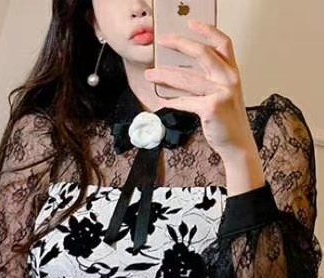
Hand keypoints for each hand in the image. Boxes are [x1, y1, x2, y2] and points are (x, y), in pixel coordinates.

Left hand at [144, 19, 258, 161]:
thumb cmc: (228, 120)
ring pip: (188, 79)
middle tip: (162, 42)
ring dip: (165, 75)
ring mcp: (221, 93)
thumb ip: (209, 81)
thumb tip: (180, 72)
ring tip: (150, 74)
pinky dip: (173, 101)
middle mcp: (229, 80)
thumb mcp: (223, 95)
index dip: (207, 31)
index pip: (223, 43)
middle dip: (179, 44)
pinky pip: (186, 101)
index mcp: (232, 73)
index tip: (190, 23)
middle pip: (203, 53)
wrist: (237, 144)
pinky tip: (163, 100)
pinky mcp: (211, 109)